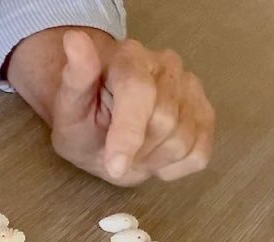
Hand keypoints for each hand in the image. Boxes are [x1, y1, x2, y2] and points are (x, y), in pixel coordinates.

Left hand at [17, 30, 214, 186]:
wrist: (103, 126)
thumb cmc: (85, 118)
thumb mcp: (68, 106)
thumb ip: (75, 77)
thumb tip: (74, 41)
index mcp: (130, 57)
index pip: (139, 92)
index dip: (128, 134)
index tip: (114, 166)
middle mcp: (167, 65)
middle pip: (165, 123)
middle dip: (137, 150)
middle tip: (117, 152)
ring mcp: (191, 89)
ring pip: (183, 142)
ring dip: (153, 160)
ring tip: (134, 151)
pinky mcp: (205, 114)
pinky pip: (199, 155)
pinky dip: (173, 167)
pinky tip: (154, 156)